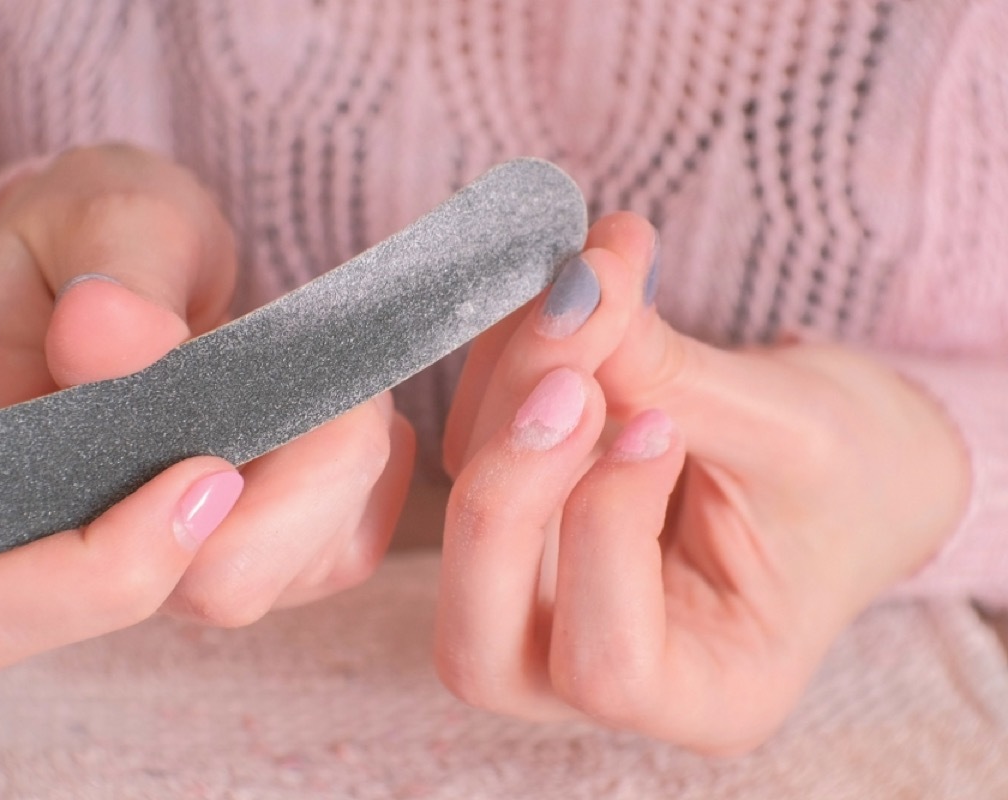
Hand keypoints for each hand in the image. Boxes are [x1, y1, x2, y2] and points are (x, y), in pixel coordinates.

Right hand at [0, 143, 414, 673]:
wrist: (149, 260)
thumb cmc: (99, 237)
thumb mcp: (92, 213)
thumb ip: (106, 269)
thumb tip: (107, 336)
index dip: (106, 569)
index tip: (208, 466)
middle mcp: (76, 552)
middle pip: (196, 597)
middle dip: (286, 484)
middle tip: (302, 369)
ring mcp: (178, 566)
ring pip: (289, 574)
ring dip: (335, 460)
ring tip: (314, 362)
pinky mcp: (265, 558)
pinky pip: (341, 553)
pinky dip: (364, 474)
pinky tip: (335, 402)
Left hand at [435, 212, 969, 753]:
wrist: (851, 452)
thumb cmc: (852, 470)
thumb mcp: (795, 433)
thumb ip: (677, 380)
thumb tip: (575, 293)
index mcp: (705, 695)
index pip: (608, 668)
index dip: (604, 534)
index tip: (655, 422)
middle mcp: (604, 671)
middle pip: (481, 640)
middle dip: (508, 488)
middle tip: (567, 361)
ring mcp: (548, 603)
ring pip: (464, 535)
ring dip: (501, 398)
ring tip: (581, 290)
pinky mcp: (524, 526)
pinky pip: (472, 458)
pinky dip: (489, 379)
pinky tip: (553, 301)